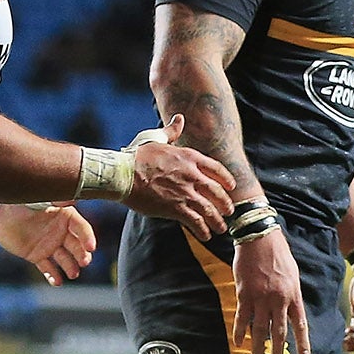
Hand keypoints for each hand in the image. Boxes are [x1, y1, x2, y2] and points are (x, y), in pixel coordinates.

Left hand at [0, 203, 95, 285]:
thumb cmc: (18, 200)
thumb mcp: (37, 197)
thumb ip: (55, 198)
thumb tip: (70, 200)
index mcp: (64, 216)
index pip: (81, 228)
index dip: (88, 237)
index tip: (91, 247)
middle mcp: (60, 232)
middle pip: (76, 246)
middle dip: (82, 255)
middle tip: (84, 262)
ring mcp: (49, 245)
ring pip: (65, 259)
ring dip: (71, 267)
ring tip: (72, 274)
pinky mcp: (37, 255)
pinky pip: (48, 267)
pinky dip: (53, 275)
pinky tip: (56, 282)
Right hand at [127, 116, 233, 236]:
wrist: (121, 174)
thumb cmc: (135, 156)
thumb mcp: (156, 138)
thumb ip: (171, 131)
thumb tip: (180, 118)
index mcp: (189, 157)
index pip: (217, 169)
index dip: (226, 180)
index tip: (231, 187)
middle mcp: (191, 175)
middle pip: (217, 192)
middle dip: (225, 204)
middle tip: (229, 212)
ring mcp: (185, 192)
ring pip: (209, 210)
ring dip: (217, 221)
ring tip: (221, 228)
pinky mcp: (175, 208)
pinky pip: (195, 221)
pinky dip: (203, 230)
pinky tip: (206, 235)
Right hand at [232, 227, 308, 353]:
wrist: (260, 238)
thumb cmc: (278, 255)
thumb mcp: (293, 276)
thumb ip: (291, 296)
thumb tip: (291, 314)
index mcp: (294, 295)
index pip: (299, 325)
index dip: (302, 343)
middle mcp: (279, 300)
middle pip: (279, 332)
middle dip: (278, 352)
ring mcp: (261, 298)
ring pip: (260, 329)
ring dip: (258, 347)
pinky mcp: (244, 293)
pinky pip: (242, 317)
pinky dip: (240, 331)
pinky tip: (238, 343)